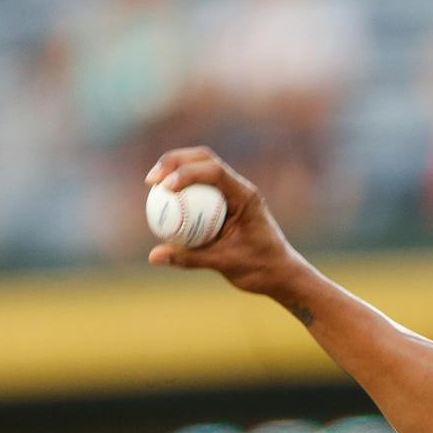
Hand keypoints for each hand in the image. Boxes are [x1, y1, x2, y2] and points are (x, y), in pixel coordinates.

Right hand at [145, 146, 308, 300]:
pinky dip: (182, 191)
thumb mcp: (224, 264)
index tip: (165, 187)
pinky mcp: (226, 203)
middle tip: (151, 180)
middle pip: (204, 159)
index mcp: (245, 196)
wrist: (280, 273)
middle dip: (174, 162)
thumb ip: (189, 258)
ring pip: (201, 169)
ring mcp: (233, 194)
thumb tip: (153, 256)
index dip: (187, 172)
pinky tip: (162, 202)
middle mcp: (240, 189)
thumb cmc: (260, 268)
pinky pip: (200, 189)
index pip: (215, 171)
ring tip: (152, 184)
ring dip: (175, 170)